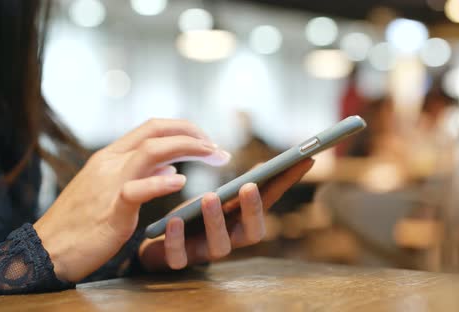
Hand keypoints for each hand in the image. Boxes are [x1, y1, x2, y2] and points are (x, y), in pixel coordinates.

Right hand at [34, 119, 228, 281]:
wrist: (47, 248)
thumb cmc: (81, 221)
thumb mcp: (110, 189)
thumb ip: (139, 173)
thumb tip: (170, 164)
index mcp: (110, 156)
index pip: (152, 127)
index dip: (184, 128)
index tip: (206, 140)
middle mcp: (110, 162)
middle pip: (155, 130)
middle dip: (192, 132)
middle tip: (217, 147)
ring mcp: (109, 183)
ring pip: (150, 150)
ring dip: (187, 148)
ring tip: (212, 155)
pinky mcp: (111, 210)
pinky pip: (137, 190)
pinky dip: (160, 182)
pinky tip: (180, 181)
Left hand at [138, 158, 314, 270]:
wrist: (155, 242)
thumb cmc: (193, 217)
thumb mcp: (218, 199)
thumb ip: (239, 187)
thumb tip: (266, 165)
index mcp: (242, 220)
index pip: (271, 201)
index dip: (287, 183)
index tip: (303, 160)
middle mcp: (230, 239)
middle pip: (253, 233)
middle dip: (253, 210)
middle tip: (249, 185)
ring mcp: (205, 252)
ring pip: (219, 247)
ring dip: (216, 221)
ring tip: (210, 197)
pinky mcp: (178, 261)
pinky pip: (179, 257)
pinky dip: (177, 239)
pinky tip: (175, 220)